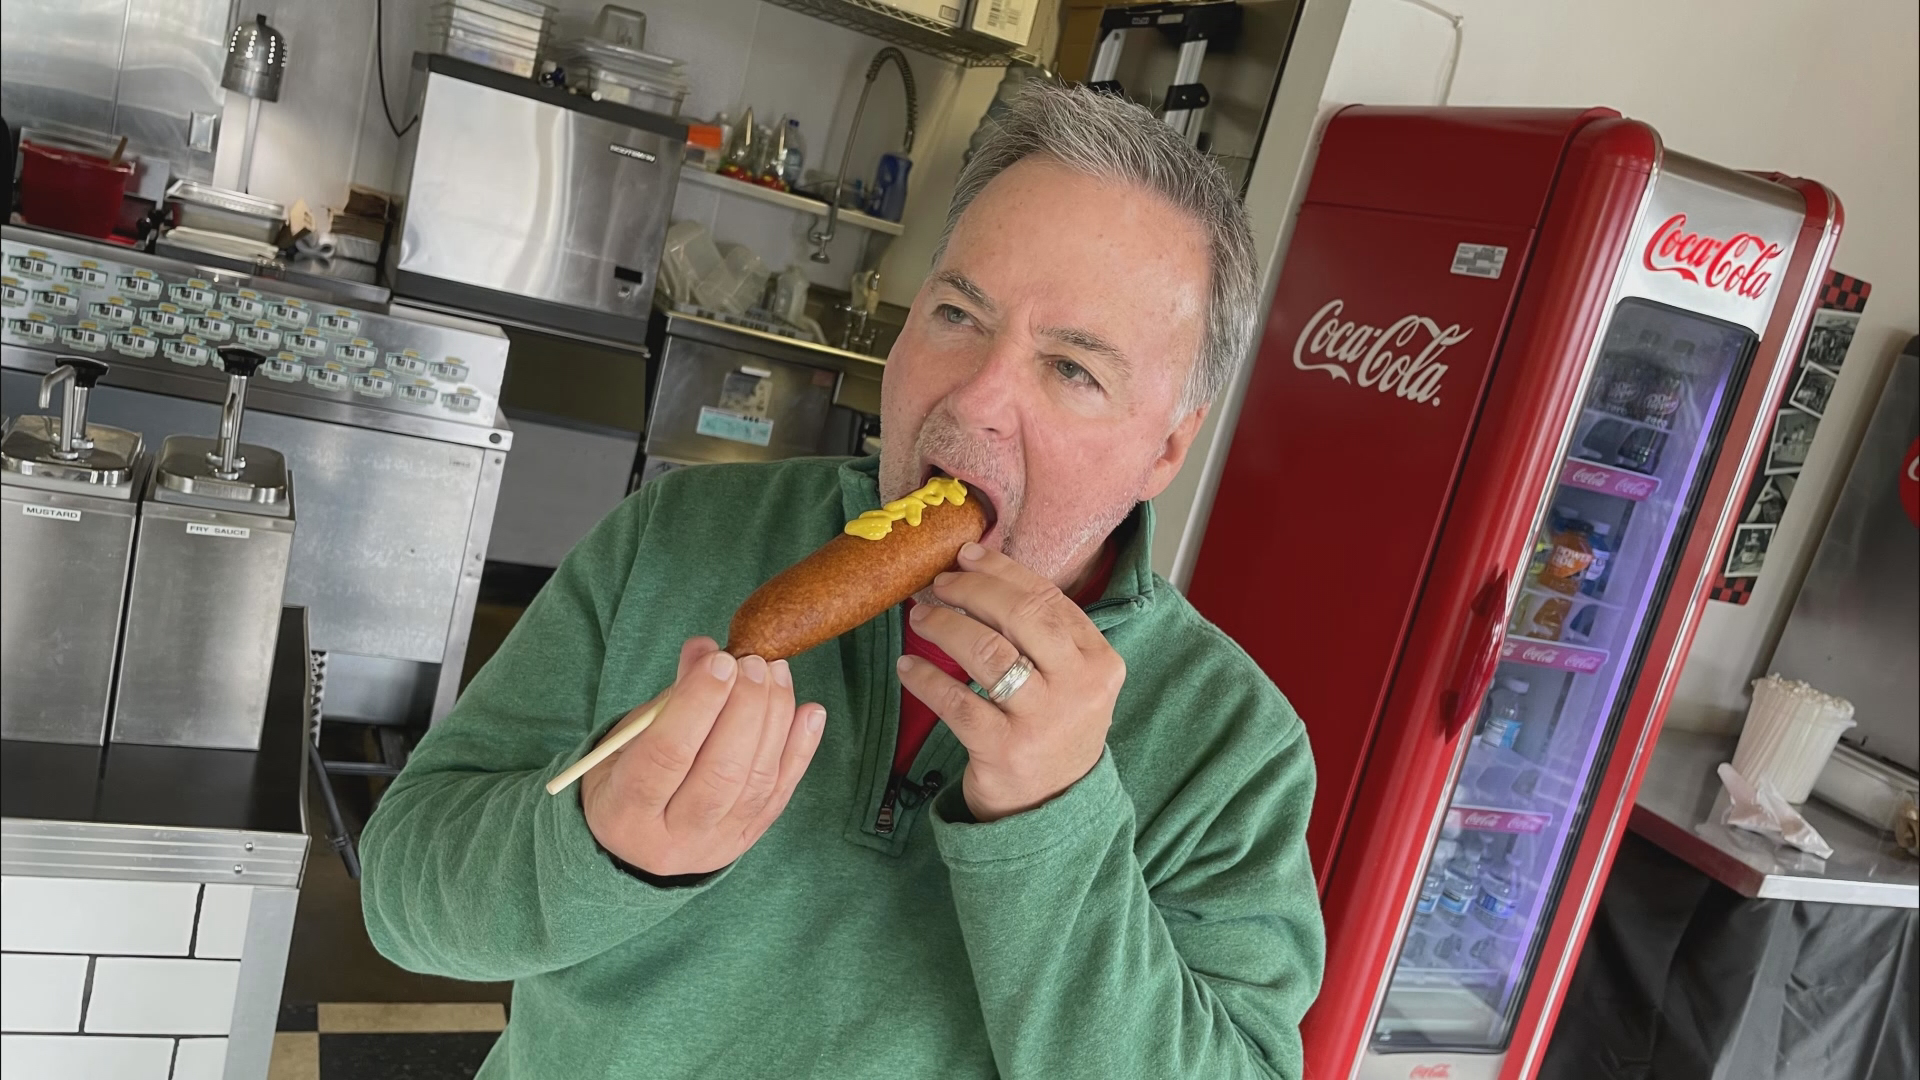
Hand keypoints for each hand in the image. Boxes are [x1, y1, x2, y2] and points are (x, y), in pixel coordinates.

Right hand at [582, 638, 825, 875]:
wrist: (637, 846)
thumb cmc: (625, 779)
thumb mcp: (626, 742)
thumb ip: (668, 699)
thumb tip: (706, 650)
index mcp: (624, 812)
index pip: (666, 756)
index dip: (697, 704)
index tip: (720, 661)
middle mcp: (673, 837)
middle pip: (720, 774)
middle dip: (744, 709)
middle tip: (753, 663)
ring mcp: (715, 843)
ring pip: (756, 783)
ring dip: (774, 720)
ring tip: (776, 673)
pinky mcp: (748, 839)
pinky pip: (780, 795)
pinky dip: (800, 750)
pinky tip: (811, 713)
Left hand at [897, 543, 1123, 821]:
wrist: (1051, 809)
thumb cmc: (1052, 729)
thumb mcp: (1070, 680)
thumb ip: (1042, 633)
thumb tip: (979, 571)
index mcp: (1099, 661)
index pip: (1047, 599)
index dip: (1002, 571)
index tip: (966, 556)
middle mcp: (1078, 688)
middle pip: (1019, 616)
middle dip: (971, 591)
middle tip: (937, 585)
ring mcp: (1042, 720)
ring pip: (986, 651)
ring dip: (944, 626)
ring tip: (919, 618)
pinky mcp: (1004, 750)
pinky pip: (955, 701)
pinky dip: (925, 677)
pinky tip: (908, 666)